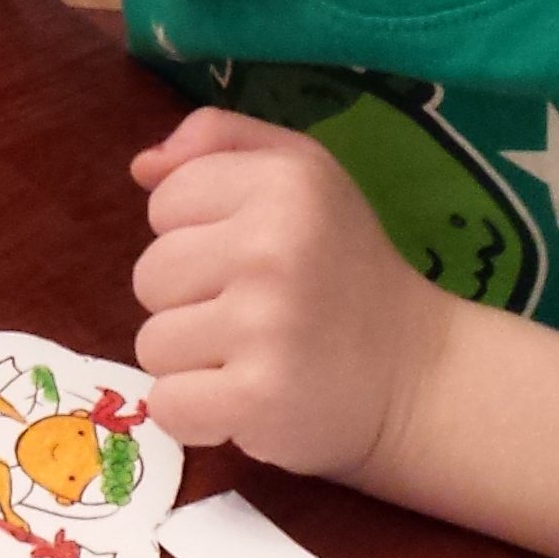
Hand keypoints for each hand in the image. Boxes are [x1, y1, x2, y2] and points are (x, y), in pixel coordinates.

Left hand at [128, 109, 449, 479]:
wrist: (416, 374)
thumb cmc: (346, 267)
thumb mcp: (302, 174)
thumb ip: (220, 143)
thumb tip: (143, 166)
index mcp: (283, 180)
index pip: (166, 201)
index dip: (197, 234)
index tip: (251, 256)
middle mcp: (273, 244)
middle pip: (150, 275)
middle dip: (190, 300)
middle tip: (258, 313)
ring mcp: (265, 324)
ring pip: (152, 343)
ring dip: (194, 360)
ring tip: (256, 355)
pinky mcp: (257, 396)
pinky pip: (167, 404)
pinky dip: (197, 414)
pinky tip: (247, 400)